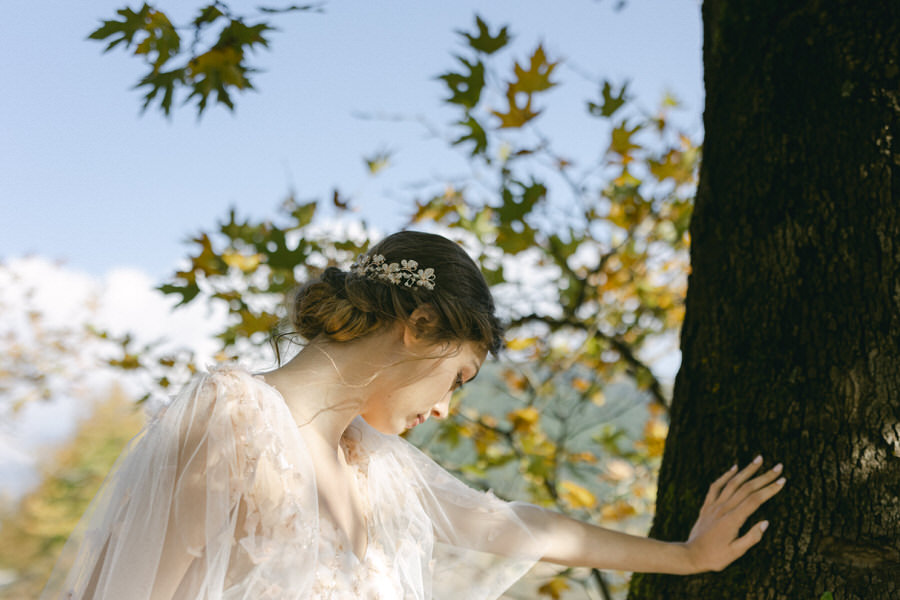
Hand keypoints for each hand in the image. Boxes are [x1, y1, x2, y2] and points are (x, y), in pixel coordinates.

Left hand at [684, 456, 784, 572]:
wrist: (690, 554)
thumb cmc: (715, 557)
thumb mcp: (736, 553)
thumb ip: (751, 538)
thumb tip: (766, 522)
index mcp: (733, 520)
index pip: (755, 500)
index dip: (769, 490)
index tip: (782, 481)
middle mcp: (724, 508)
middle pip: (746, 488)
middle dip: (764, 476)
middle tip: (778, 467)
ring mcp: (714, 505)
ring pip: (732, 483)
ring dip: (747, 470)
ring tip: (759, 459)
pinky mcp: (707, 506)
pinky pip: (716, 486)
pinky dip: (726, 475)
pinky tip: (734, 468)